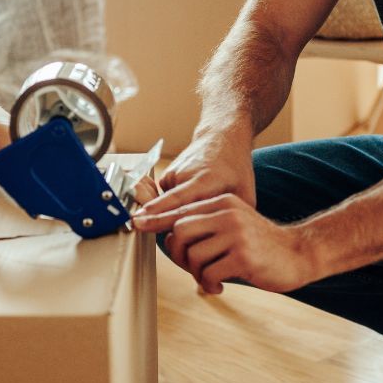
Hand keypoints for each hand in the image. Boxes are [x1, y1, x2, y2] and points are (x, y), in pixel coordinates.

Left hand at [132, 194, 320, 295]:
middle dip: (179, 256)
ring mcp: (235, 233)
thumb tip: (172, 235)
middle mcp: (227, 213)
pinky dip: (209, 283)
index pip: (180, 210)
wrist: (299, 253)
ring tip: (211, 278)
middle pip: (180, 232)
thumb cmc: (261, 244)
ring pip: (192, 255)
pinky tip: (219, 285)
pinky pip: (209, 272)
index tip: (136, 224)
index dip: (156, 219)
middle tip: (193, 268)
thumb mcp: (234, 223)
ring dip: (196, 273)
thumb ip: (207, 224)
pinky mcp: (243, 256)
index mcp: (222, 202)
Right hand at [136, 130, 254, 220]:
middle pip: (167, 204)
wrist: (222, 137)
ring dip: (173, 215)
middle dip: (151, 217)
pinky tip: (190, 200)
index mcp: (206, 180)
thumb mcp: (246, 194)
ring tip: (190, 210)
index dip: (161, 213)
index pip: (179, 201)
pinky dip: (173, 205)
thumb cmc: (235, 167)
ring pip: (167, 204)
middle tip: (137, 225)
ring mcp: (175, 173)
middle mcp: (187, 175)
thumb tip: (226, 244)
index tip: (142, 221)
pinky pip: (166, 197)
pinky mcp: (168, 174)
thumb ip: (234, 219)